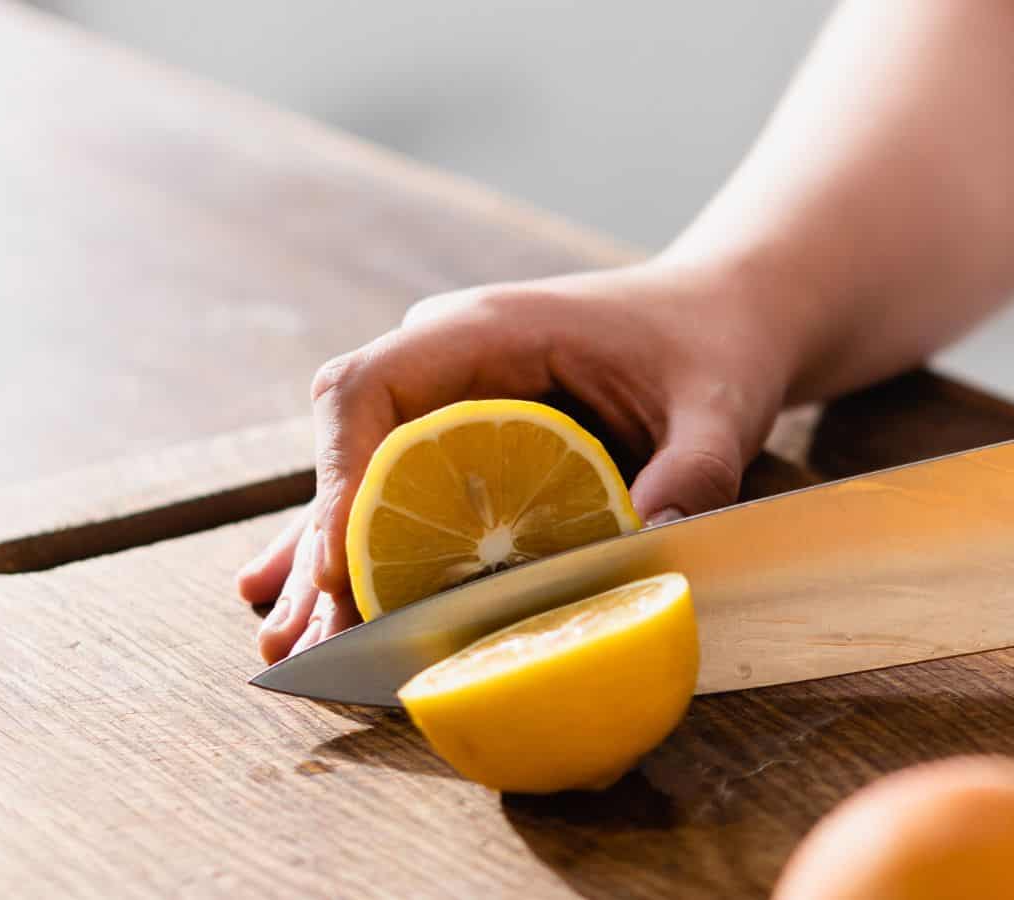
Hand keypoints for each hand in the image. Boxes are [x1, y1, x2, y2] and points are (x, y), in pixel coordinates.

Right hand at [236, 261, 788, 661]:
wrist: (721, 317)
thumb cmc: (713, 346)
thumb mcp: (718, 409)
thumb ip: (694, 473)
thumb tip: (652, 550)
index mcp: (489, 329)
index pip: (371, 390)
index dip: (340, 479)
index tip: (338, 570)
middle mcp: (448, 359)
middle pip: (351, 447)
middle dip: (326, 547)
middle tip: (317, 643)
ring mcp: (452, 397)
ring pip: (364, 479)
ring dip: (330, 561)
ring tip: (291, 647)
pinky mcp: (469, 437)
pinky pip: (399, 492)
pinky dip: (361, 550)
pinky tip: (308, 604)